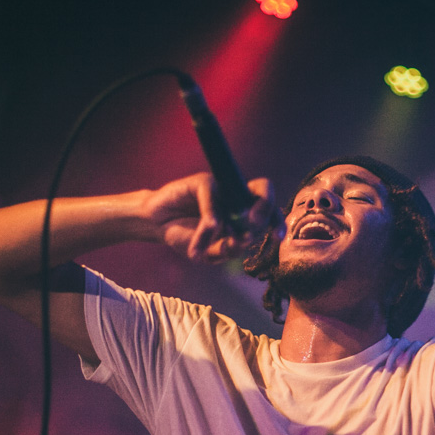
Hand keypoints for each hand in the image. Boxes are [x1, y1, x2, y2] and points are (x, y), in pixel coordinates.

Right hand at [147, 173, 278, 261]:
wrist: (156, 226)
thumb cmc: (186, 236)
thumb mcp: (209, 253)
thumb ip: (227, 250)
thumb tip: (244, 243)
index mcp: (244, 214)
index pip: (268, 213)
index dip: (277, 223)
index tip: (278, 237)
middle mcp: (236, 198)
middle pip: (264, 191)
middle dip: (267, 209)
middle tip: (256, 227)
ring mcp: (220, 188)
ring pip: (241, 191)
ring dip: (240, 218)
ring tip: (230, 238)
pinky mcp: (203, 182)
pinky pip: (212, 198)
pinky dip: (209, 221)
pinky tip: (205, 233)